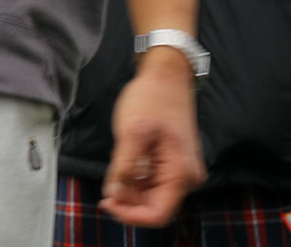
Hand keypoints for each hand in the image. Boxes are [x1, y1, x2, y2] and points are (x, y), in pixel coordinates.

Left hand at [100, 48, 203, 226]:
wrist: (167, 75)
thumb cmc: (152, 99)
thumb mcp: (132, 133)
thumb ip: (123, 167)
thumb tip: (114, 194)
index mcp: (181, 173)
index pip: (158, 214)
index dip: (131, 215)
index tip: (108, 203)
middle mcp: (186, 177)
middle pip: (156, 206)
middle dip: (129, 204)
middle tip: (104, 193)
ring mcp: (180, 170)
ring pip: (153, 195)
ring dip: (131, 192)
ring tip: (112, 177)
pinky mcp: (172, 162)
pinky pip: (153, 181)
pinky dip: (136, 181)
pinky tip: (122, 170)